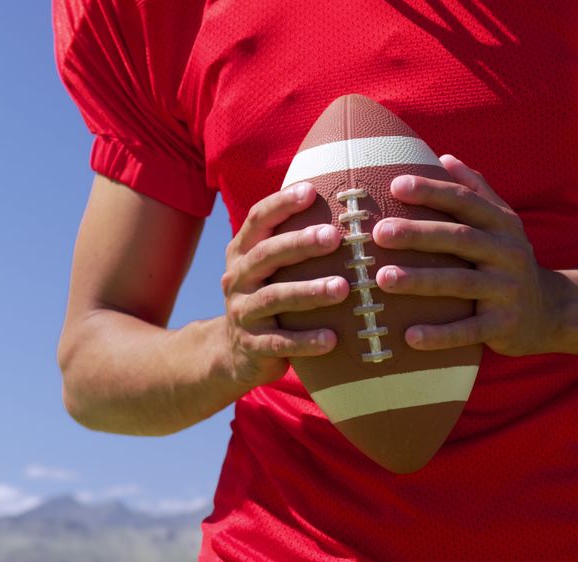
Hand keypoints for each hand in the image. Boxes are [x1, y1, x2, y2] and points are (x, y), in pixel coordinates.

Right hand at [220, 182, 349, 386]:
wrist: (234, 354)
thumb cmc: (268, 298)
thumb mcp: (271, 269)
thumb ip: (292, 242)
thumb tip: (344, 204)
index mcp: (243, 253)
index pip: (258, 219)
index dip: (281, 204)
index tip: (311, 191)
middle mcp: (238, 278)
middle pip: (266, 254)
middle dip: (299, 243)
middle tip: (334, 237)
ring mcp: (242, 312)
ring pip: (274, 297)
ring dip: (309, 291)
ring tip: (343, 288)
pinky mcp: (252, 346)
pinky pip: (279, 343)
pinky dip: (305, 341)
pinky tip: (332, 339)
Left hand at [373, 155, 557, 355]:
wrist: (552, 312)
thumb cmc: (509, 260)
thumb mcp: (502, 223)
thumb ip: (476, 191)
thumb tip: (445, 157)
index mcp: (502, 224)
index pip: (464, 201)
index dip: (432, 191)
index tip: (395, 185)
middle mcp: (507, 253)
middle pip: (459, 238)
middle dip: (418, 234)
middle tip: (379, 232)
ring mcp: (507, 290)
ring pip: (460, 283)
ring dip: (420, 281)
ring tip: (383, 279)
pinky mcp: (503, 326)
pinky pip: (469, 330)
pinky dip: (440, 335)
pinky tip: (409, 336)